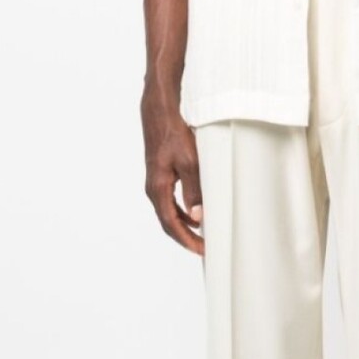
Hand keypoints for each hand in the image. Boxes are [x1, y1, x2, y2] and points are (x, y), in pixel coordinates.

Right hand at [141, 87, 204, 256]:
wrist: (160, 108)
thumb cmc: (174, 131)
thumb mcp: (189, 162)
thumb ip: (194, 191)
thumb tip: (198, 217)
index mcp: (158, 188)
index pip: (171, 224)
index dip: (187, 240)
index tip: (203, 251)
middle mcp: (153, 187)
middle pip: (169, 222)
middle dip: (186, 237)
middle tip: (205, 248)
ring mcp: (156, 181)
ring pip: (169, 211)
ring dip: (185, 224)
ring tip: (203, 234)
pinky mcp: (161, 173)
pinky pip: (171, 200)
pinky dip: (183, 210)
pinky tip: (196, 211)